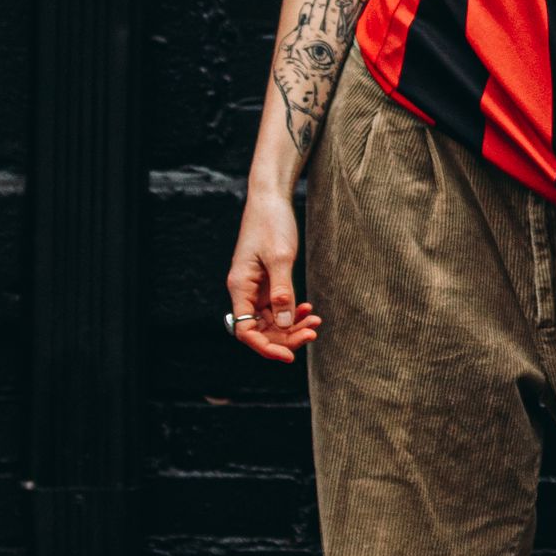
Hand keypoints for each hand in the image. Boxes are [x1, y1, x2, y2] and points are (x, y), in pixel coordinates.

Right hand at [227, 186, 321, 362]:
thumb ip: (283, 291)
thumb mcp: (280, 257)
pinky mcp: (268, 282)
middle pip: (260, 330)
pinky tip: (309, 309)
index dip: (265, 347)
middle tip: (313, 332)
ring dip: (293, 326)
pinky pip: (279, 307)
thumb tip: (285, 324)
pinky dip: (294, 312)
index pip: (245, 331)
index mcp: (240, 287)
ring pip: (272, 320)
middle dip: (286, 337)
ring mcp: (256, 288)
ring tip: (316, 321)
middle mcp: (245, 291)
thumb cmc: (271, 223)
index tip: (289, 356)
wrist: (271, 199)